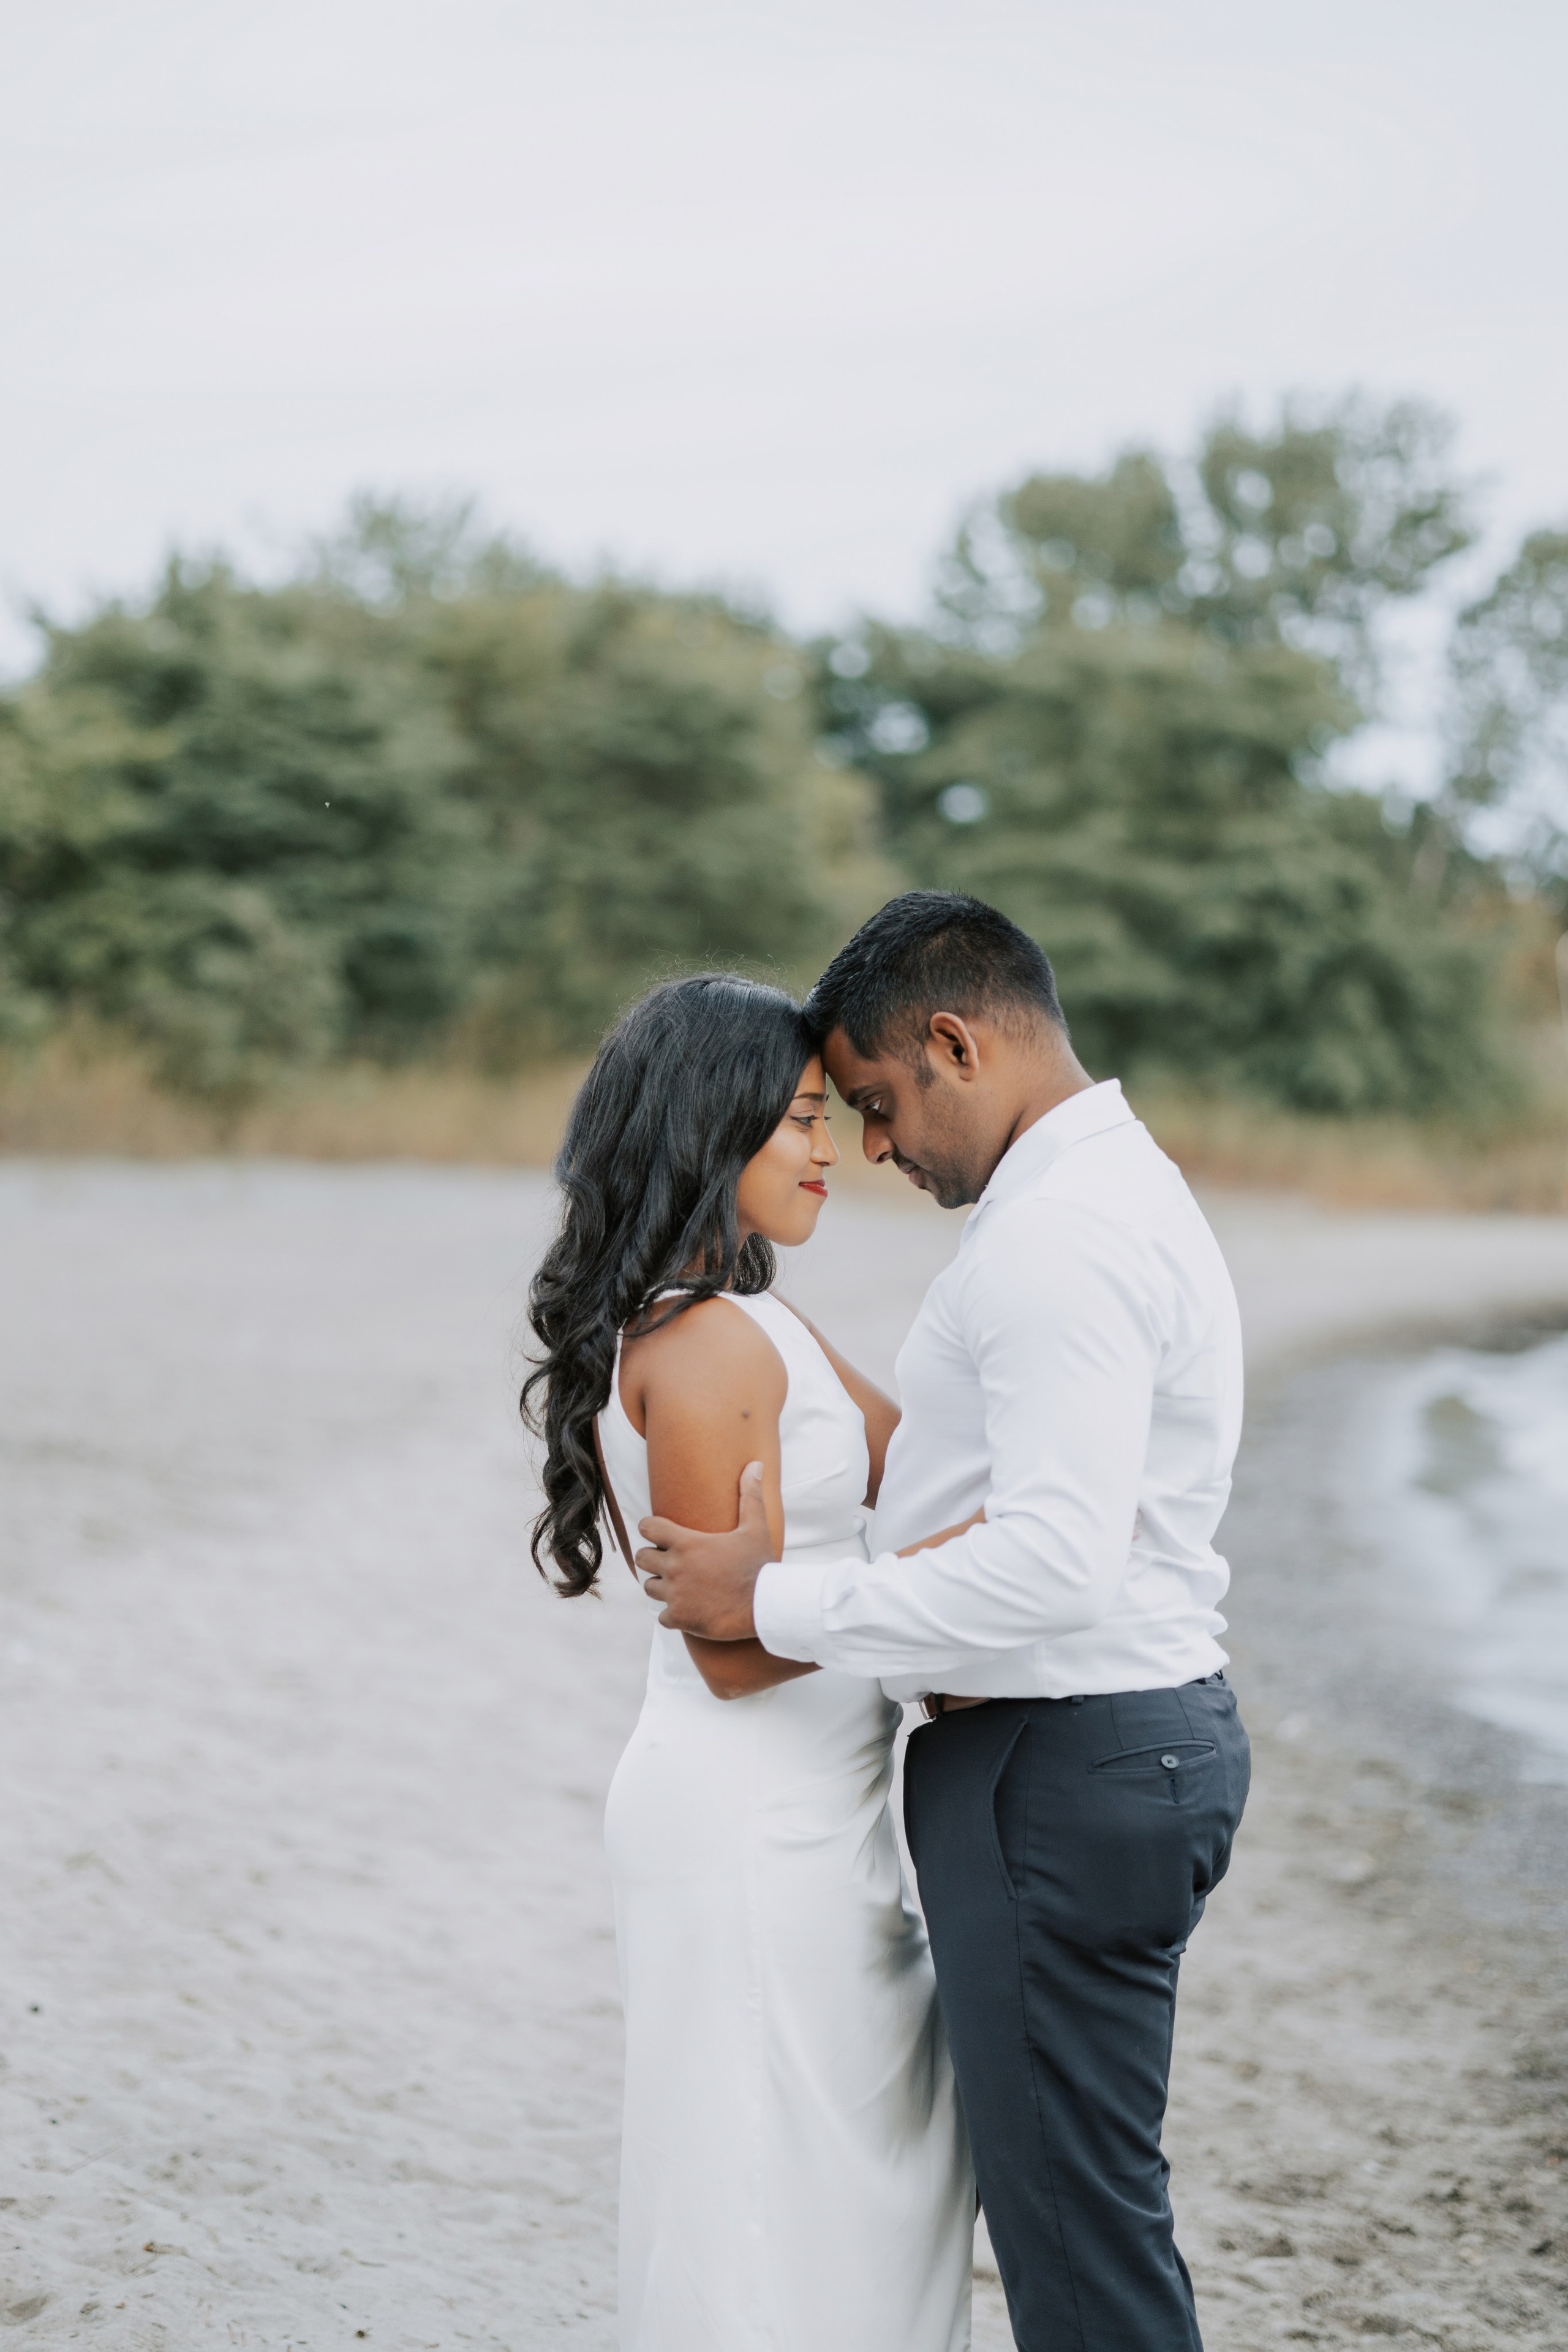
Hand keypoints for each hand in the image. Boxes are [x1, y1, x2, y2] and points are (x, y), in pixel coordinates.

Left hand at [636, 1462, 773, 1639]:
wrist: (767, 1606)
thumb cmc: (760, 1565)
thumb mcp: (756, 1528)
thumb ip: (749, 1496)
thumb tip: (755, 1465)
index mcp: (687, 1543)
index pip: (647, 1527)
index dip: (650, 1527)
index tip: (658, 1531)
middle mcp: (675, 1568)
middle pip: (641, 1558)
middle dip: (652, 1558)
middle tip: (670, 1561)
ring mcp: (676, 1595)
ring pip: (649, 1588)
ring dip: (660, 1586)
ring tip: (678, 1585)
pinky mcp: (680, 1618)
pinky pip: (662, 1616)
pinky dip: (672, 1614)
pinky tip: (688, 1609)